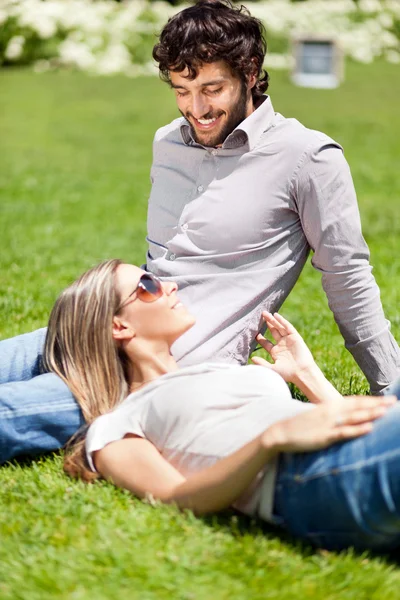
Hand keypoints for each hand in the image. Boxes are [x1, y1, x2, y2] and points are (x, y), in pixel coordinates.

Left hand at [252, 312, 314, 382]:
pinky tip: (276, 315)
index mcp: (276, 352)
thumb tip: (252, 358)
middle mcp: (282, 345)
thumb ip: (262, 363)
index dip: (260, 337)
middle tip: (260, 316)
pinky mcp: (295, 337)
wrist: (302, 372)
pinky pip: (288, 327)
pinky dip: (282, 321)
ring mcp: (289, 340)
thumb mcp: (272, 369)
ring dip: (272, 320)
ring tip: (265, 313)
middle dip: (267, 324)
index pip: (266, 343)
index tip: (254, 332)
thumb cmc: (288, 373)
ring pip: (279, 328)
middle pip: (273, 332)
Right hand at [262, 395, 396, 452]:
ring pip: (354, 417)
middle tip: (395, 401)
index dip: (371, 400)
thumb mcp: (316, 417)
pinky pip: (344, 432)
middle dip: (377, 404)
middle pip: (358, 406)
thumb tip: (344, 418)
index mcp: (329, 406)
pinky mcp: (325, 436)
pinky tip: (369, 427)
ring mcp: (329, 424)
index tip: (386, 399)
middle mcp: (331, 412)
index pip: (354, 401)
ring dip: (371, 413)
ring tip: (387, 411)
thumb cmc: (298, 426)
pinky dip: (358, 429)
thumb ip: (330, 416)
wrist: (280, 432)